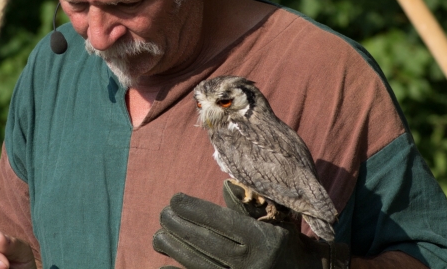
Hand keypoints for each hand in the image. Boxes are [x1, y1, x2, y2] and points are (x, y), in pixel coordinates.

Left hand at [153, 180, 348, 268]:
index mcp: (263, 240)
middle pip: (204, 243)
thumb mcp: (276, 218)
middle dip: (178, 226)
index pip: (221, 221)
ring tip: (158, 236)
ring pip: (198, 264)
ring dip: (173, 249)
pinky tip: (164, 263)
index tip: (175, 199)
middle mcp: (251, 263)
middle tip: (163, 214)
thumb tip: (224, 185)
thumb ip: (249, 204)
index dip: (194, 209)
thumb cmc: (287, 240)